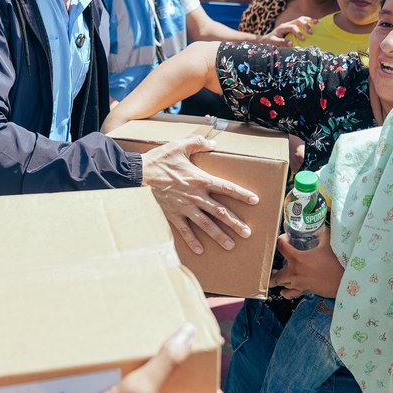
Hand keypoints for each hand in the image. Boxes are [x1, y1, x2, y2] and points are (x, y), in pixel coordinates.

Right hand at [141, 136, 256, 254]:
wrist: (138, 175)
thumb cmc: (159, 160)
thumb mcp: (179, 146)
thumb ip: (198, 143)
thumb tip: (214, 143)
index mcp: (200, 179)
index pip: (226, 188)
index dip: (242, 194)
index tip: (255, 200)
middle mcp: (196, 196)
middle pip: (220, 212)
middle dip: (235, 223)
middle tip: (247, 233)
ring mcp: (185, 208)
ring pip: (206, 224)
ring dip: (219, 235)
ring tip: (230, 245)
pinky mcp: (173, 215)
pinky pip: (185, 231)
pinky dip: (193, 241)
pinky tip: (201, 250)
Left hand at [259, 16, 317, 45]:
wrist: (267, 39)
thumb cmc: (270, 42)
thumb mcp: (273, 43)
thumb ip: (282, 42)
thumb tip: (292, 44)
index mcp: (282, 27)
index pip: (292, 27)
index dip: (298, 32)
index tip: (303, 39)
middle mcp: (287, 24)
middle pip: (298, 20)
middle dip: (305, 25)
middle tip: (311, 32)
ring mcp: (290, 24)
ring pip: (301, 19)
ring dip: (309, 20)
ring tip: (317, 22)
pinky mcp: (293, 26)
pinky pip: (301, 22)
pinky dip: (308, 21)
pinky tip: (315, 23)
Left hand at [270, 228, 343, 298]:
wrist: (345, 280)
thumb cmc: (336, 261)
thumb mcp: (328, 241)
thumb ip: (321, 232)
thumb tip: (318, 226)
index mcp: (297, 258)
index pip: (281, 247)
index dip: (281, 240)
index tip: (286, 238)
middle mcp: (294, 272)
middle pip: (276, 273)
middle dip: (273, 268)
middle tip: (276, 261)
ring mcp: (298, 283)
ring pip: (281, 283)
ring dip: (278, 278)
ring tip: (277, 274)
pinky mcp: (304, 290)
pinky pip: (290, 294)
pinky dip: (285, 292)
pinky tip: (284, 289)